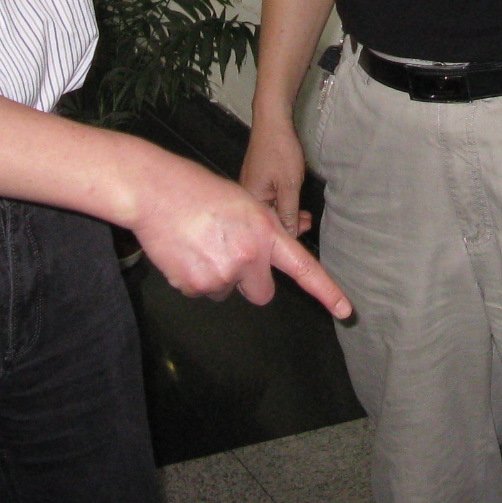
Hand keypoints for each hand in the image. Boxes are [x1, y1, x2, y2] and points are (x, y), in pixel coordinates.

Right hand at [128, 148, 349, 319]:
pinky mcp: (194, 286)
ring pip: (227, 291)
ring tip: (200, 242)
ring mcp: (221, 275)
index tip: (346, 312)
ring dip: (218, 275)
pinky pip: (202, 291)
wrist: (155, 192)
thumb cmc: (198, 190)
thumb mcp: (244, 202)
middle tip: (230, 254)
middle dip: (250, 282)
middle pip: (262, 293)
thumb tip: (264, 257)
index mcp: (264, 232)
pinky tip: (185, 250)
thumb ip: (261, 232)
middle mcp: (248, 258)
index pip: (303, 268)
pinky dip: (194, 277)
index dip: (326, 292)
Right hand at [239, 114, 311, 237]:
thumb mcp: (289, 186)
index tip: (306, 230)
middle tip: (309, 222)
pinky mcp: (255, 179)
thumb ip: (289, 213)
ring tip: (306, 215)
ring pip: (269, 208)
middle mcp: (246, 196)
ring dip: (287, 213)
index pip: (268, 228)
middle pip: (267, 219)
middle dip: (289, 223)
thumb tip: (289, 236)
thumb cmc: (279, 151)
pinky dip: (282, 202)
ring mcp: (250, 187)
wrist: (272, 121)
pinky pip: (268, 198)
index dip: (288, 233)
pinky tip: (293, 203)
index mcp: (250, 200)